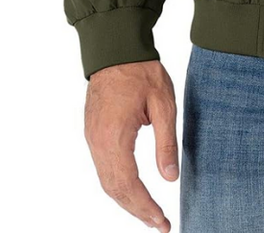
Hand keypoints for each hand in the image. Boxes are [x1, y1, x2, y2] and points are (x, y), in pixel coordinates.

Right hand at [84, 60, 177, 230]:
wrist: (116, 48)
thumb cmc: (142, 71)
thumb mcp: (163, 103)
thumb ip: (166, 142)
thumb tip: (171, 178)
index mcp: (114, 137)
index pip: (128, 185)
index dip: (145, 208)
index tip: (161, 222)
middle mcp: (98, 142)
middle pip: (114, 189)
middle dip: (136, 210)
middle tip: (158, 224)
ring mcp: (92, 138)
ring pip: (106, 181)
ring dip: (126, 201)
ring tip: (148, 213)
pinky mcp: (93, 133)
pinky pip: (103, 168)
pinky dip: (118, 185)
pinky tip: (133, 190)